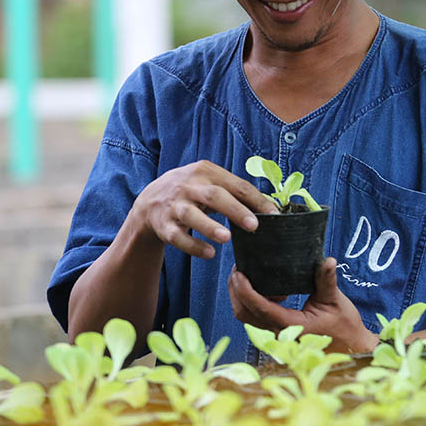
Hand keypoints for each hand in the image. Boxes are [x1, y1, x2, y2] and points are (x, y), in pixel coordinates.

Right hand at [129, 160, 278, 259]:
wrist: (151, 199)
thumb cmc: (193, 191)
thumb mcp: (211, 182)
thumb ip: (236, 192)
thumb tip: (270, 208)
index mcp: (206, 171)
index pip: (236, 185)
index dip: (256, 200)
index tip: (274, 215)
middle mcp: (189, 186)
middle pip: (214, 195)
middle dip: (235, 210)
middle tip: (254, 226)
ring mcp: (174, 205)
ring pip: (191, 215)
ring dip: (209, 226)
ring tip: (227, 237)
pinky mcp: (163, 225)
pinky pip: (177, 236)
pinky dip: (193, 246)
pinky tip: (210, 253)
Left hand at [228, 258, 378, 353]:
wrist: (349, 346)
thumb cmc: (344, 325)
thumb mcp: (335, 300)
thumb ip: (326, 280)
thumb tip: (327, 260)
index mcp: (292, 325)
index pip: (261, 308)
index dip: (245, 291)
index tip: (239, 273)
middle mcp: (279, 333)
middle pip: (244, 314)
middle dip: (236, 291)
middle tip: (238, 269)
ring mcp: (276, 335)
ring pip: (246, 318)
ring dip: (240, 297)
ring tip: (246, 275)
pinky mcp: (276, 332)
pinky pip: (254, 318)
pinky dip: (250, 302)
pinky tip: (265, 288)